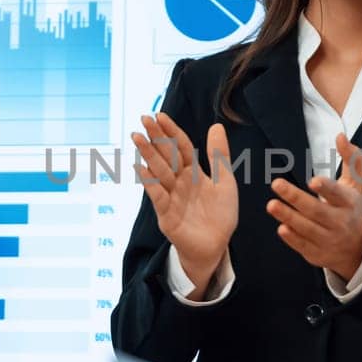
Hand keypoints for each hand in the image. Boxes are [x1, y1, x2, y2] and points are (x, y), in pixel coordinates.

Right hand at [132, 112, 237, 293]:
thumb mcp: (224, 181)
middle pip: (166, 155)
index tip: (160, 115)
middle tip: (144, 118)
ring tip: (137, 137)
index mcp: (193, 172)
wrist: (217, 246)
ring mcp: (171, 197)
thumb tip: (216, 125)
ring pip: (159, 172)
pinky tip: (141, 168)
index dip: (171, 131)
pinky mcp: (166, 215)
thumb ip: (219, 156)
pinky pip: (157, 196)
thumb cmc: (220, 215)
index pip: (180, 147)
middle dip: (156, 137)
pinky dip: (150, 183)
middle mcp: (179, 182)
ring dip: (148, 154)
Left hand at [269, 133, 361, 281]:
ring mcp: (329, 240)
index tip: (312, 181)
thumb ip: (351, 158)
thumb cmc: (351, 206)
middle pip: (317, 211)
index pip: (337, 194)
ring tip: (271, 205)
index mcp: (349, 203)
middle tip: (276, 184)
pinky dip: (292, 238)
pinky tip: (281, 227)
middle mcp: (340, 222)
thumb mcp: (356, 184)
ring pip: (307, 228)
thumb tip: (340, 135)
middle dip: (296, 198)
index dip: (326, 188)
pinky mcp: (317, 253)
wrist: (355, 248)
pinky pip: (303, 245)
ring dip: (289, 216)